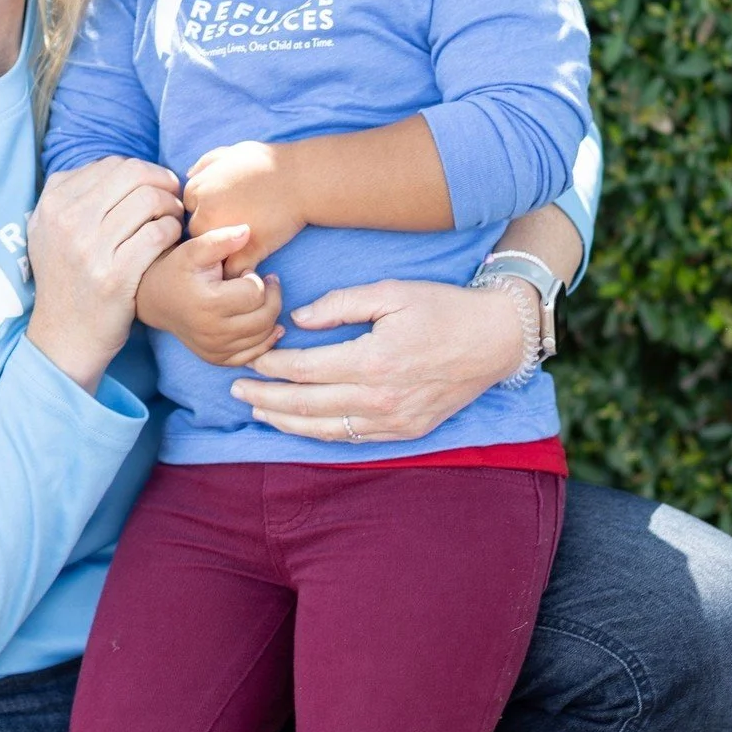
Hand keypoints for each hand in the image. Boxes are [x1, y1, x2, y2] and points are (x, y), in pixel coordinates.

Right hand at [26, 157, 183, 391]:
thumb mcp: (49, 231)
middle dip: (163, 182)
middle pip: (134, 175)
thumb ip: (73, 195)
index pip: (112, 165)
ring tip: (172, 220)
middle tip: (172, 198)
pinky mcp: (115, 275)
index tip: (154, 187)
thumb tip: (116, 167)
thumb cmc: (66, 279)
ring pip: (150, 200)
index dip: (143, 171)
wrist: (65, 335)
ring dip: (171, 207)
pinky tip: (170, 241)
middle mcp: (68, 221)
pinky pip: (159, 233)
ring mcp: (90, 248)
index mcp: (53, 203)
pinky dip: (172, 231)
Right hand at [136, 225, 284, 366]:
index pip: (256, 293)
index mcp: (208, 304)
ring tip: (259, 297)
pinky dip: (265, 339)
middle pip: (265, 317)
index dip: (257, 278)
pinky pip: (254, 354)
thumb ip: (220, 239)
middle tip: (266, 281)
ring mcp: (215, 349)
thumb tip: (247, 230)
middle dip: (271, 296)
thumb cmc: (177, 270)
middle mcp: (212, 332)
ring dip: (270, 314)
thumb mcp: (193, 249)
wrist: (154, 300)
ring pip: (264, 336)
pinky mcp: (217, 359)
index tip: (246, 271)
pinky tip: (264, 321)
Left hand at [183, 141, 306, 276]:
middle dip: (210, 227)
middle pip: (196, 229)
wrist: (303, 180)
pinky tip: (249, 260)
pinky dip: (237, 269)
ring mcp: (225, 234)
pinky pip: (231, 269)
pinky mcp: (246, 251)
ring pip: (210, 251)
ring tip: (240, 241)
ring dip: (221, 248)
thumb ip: (207, 162)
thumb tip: (189, 176)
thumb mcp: (233, 152)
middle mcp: (206, 212)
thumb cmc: (270, 163)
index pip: (189, 205)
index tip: (225, 206)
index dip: (207, 206)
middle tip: (234, 224)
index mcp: (200, 188)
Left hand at [228, 279, 533, 442]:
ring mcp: (392, 421)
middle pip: (305, 405)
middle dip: (265, 398)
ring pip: (324, 429)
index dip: (272, 366)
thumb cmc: (444, 309)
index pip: (304, 369)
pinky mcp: (405, 431)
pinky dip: (320, 434)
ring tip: (258, 411)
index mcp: (371, 361)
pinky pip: (351, 438)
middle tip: (236, 391)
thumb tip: (299, 319)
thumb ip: (340, 305)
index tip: (251, 358)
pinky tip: (300, 426)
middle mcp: (378, 399)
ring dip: (285, 423)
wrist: (495, 339)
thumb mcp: (390, 293)